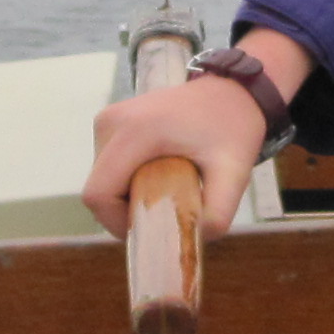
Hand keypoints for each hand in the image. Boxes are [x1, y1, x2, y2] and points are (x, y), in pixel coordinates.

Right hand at [82, 26, 307, 240]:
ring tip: (167, 192)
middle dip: (126, 212)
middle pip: (99, 191)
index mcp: (135, 130)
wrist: (230, 92)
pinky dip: (127, 183)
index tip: (152, 229)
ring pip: (102, 182)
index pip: (99, 194)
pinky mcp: (109, 124)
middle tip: (166, 213)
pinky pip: (107, 169)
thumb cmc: (233, 129)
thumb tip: (191, 240)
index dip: (118, 223)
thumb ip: (218, 212)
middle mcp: (111, 122)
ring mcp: (106, 121)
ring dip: (127, 198)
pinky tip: (158, 178)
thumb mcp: (235, 173)